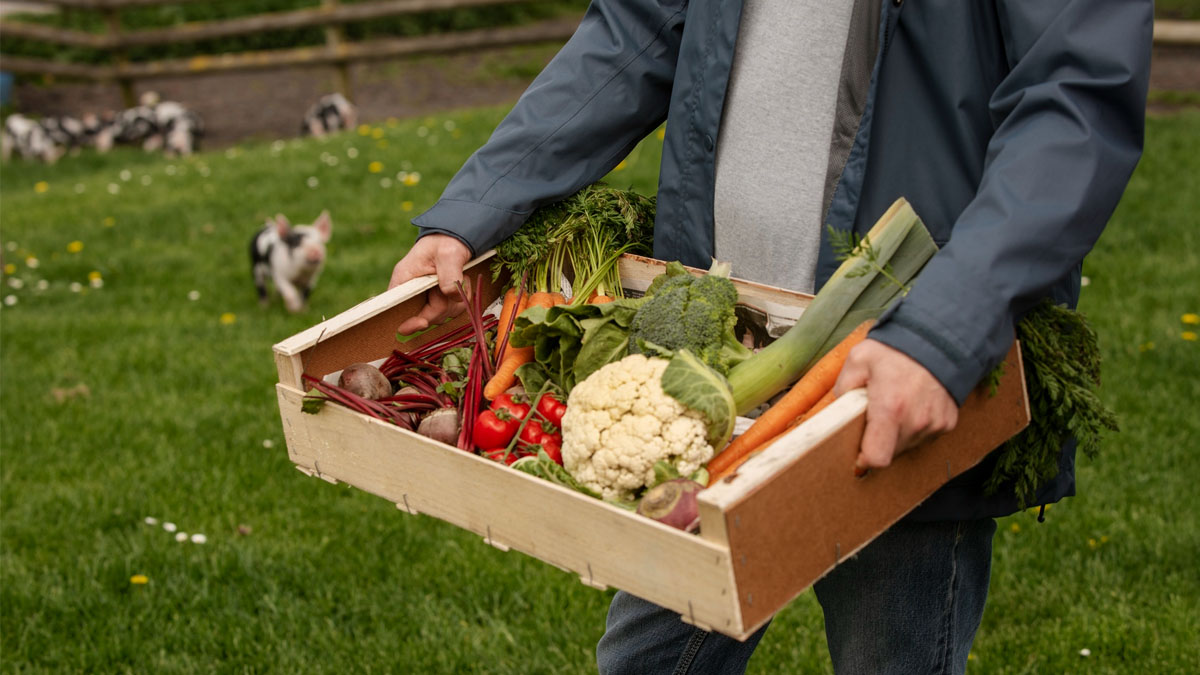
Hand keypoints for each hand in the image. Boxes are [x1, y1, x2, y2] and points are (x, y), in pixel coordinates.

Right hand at [389, 234, 472, 334]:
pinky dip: (462, 300)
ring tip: (459, 279)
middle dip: (442, 305)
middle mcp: (411, 293)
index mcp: (404, 281)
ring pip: (441, 316)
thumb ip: (449, 274)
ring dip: (455, 301)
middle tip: (452, 285)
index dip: (408, 321)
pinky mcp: (438, 300)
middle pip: (424, 316)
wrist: (455, 238)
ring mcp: (425, 298)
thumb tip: (451, 295)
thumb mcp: (448, 254)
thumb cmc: (446, 242)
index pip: (397, 310)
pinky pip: (452, 311)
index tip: (422, 322)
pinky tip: (463, 283)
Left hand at [832, 339, 957, 472]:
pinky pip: (925, 435)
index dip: (864, 458)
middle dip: (879, 440)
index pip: (877, 458)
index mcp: (891, 408)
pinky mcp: (948, 422)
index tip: (859, 449)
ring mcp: (935, 424)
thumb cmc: (897, 349)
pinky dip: (915, 426)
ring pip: (908, 445)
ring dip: (897, 433)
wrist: (940, 338)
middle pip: (891, 452)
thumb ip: (843, 388)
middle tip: (876, 415)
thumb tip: (839, 411)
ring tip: (895, 405)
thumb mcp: (859, 359)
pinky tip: (912, 404)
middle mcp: (916, 421)